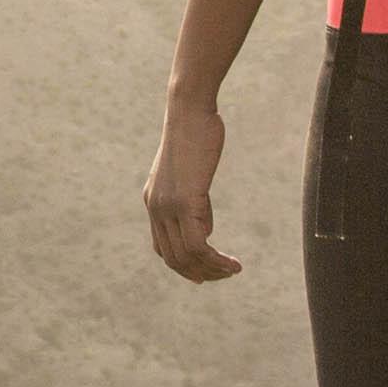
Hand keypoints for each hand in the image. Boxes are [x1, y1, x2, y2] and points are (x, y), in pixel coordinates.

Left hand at [144, 95, 239, 282]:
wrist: (190, 111)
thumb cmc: (196, 134)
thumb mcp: (191, 173)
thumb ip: (193, 201)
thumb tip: (205, 230)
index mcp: (153, 202)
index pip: (162, 248)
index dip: (184, 267)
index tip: (206, 275)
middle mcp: (155, 208)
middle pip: (173, 258)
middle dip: (201, 273)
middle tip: (226, 275)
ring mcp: (167, 206)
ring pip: (187, 256)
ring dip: (213, 270)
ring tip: (234, 270)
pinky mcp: (185, 202)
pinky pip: (199, 245)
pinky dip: (217, 260)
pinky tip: (234, 263)